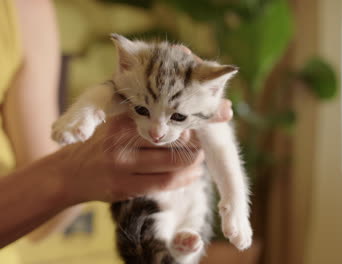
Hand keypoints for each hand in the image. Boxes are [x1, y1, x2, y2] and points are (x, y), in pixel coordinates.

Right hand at [55, 99, 232, 203]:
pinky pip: (164, 184)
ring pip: (171, 166)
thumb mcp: (116, 122)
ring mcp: (122, 167)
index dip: (186, 126)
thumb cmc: (102, 144)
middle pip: (170, 144)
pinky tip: (193, 174)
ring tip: (199, 160)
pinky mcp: (125, 188)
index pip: (163, 122)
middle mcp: (121, 143)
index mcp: (121, 123)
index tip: (196, 126)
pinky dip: (184, 179)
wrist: (70, 173)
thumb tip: (182, 116)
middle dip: (193, 146)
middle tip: (202, 145)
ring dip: (192, 164)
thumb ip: (142, 118)